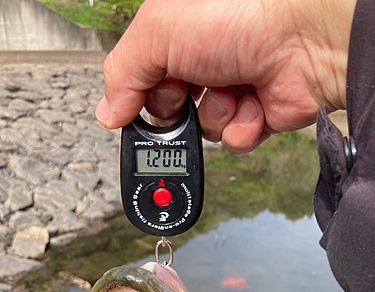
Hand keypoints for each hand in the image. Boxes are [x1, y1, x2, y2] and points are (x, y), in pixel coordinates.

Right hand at [96, 0, 354, 152]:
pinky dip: (241, 128)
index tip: (136, 105)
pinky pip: (235, 140)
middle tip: (184, 98)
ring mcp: (232, 90)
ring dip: (214, 116)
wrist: (304, 37)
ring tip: (231, 91)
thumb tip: (107, 113)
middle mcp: (204, 64)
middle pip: (171, 110)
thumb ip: (122, 72)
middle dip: (176, 111)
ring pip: (203, 129)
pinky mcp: (257, 115)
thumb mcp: (157, 33)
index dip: (138, 97)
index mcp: (177, 39)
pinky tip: (252, 106)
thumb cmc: (238, 15)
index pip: (143, 80)